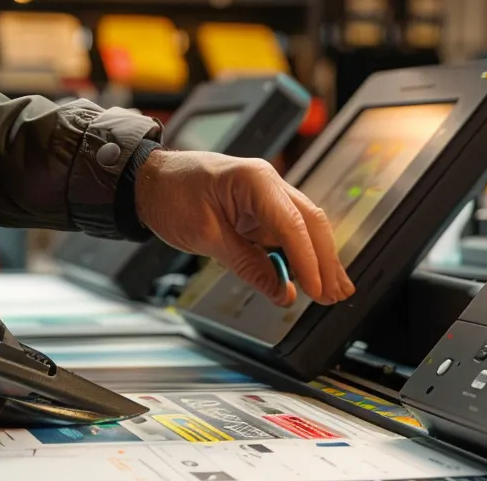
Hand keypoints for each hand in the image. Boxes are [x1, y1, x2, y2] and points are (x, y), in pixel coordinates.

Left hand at [135, 150, 354, 306]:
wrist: (151, 181)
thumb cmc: (171, 195)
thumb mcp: (205, 236)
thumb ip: (247, 265)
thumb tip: (281, 291)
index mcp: (255, 180)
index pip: (292, 224)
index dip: (308, 261)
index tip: (317, 289)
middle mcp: (269, 183)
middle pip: (310, 224)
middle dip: (326, 261)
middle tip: (335, 294)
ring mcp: (268, 196)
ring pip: (305, 228)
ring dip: (320, 260)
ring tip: (335, 291)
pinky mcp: (262, 210)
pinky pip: (288, 233)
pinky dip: (300, 256)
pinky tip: (312, 276)